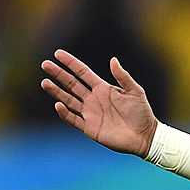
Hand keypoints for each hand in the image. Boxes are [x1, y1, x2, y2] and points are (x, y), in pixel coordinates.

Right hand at [40, 50, 157, 157]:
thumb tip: (113, 59)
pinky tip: (58, 105)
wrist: (144, 136)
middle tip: (45, 64)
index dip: (71, 63)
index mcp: (102, 88)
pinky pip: (73, 119)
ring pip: (68, 100)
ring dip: (56, 92)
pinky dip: (65, 113)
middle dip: (58, 74)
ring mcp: (89, 113)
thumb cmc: (142, 112)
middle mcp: (92, 99)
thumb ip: (123, 77)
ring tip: (44, 82)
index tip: (58, 53)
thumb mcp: (135, 91)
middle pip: (71, 84)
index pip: (82, 73)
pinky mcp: (89, 127)